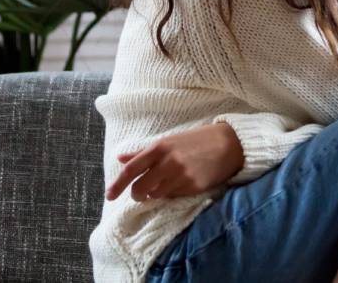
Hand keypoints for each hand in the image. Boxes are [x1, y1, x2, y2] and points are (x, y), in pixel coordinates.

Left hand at [105, 122, 244, 201]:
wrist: (228, 144)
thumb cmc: (196, 141)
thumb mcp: (168, 141)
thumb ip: (143, 152)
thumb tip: (120, 158)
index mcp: (159, 148)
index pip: (131, 170)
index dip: (118, 184)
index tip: (109, 195)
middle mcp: (168, 162)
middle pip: (140, 188)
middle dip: (137, 194)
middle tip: (140, 194)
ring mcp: (181, 176)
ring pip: (156, 195)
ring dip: (156, 193)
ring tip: (167, 183)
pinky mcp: (193, 187)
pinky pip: (174, 197)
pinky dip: (172, 193)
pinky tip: (182, 182)